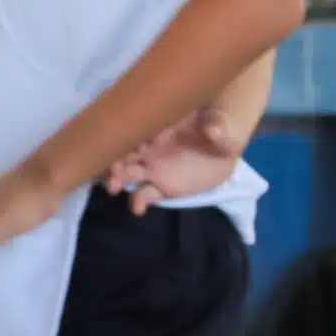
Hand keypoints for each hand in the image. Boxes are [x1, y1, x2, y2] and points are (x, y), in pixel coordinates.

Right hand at [107, 104, 247, 208]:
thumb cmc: (219, 131)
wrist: (225, 150)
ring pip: (127, 173)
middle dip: (113, 160)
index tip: (124, 141)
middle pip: (123, 153)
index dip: (127, 134)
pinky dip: (138, 201)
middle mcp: (149, 149)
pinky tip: (138, 209)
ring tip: (114, 188)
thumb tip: (211, 130)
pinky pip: (144, 194)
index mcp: (159, 129)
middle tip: (110, 169)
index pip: (135, 130)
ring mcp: (153, 168)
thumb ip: (215, 128)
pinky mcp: (162, 187)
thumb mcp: (222, 126)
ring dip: (117, 179)